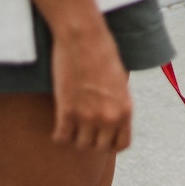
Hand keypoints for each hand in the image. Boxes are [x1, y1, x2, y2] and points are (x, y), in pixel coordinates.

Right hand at [49, 19, 132, 151]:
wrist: (83, 38)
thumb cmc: (102, 54)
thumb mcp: (120, 83)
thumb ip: (117, 105)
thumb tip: (110, 122)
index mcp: (126, 110)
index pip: (121, 144)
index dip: (109, 143)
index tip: (101, 136)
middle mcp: (109, 117)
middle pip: (98, 147)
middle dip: (90, 140)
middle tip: (82, 130)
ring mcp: (88, 116)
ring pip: (80, 145)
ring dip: (74, 138)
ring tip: (70, 127)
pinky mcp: (67, 111)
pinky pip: (61, 138)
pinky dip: (58, 135)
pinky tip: (58, 127)